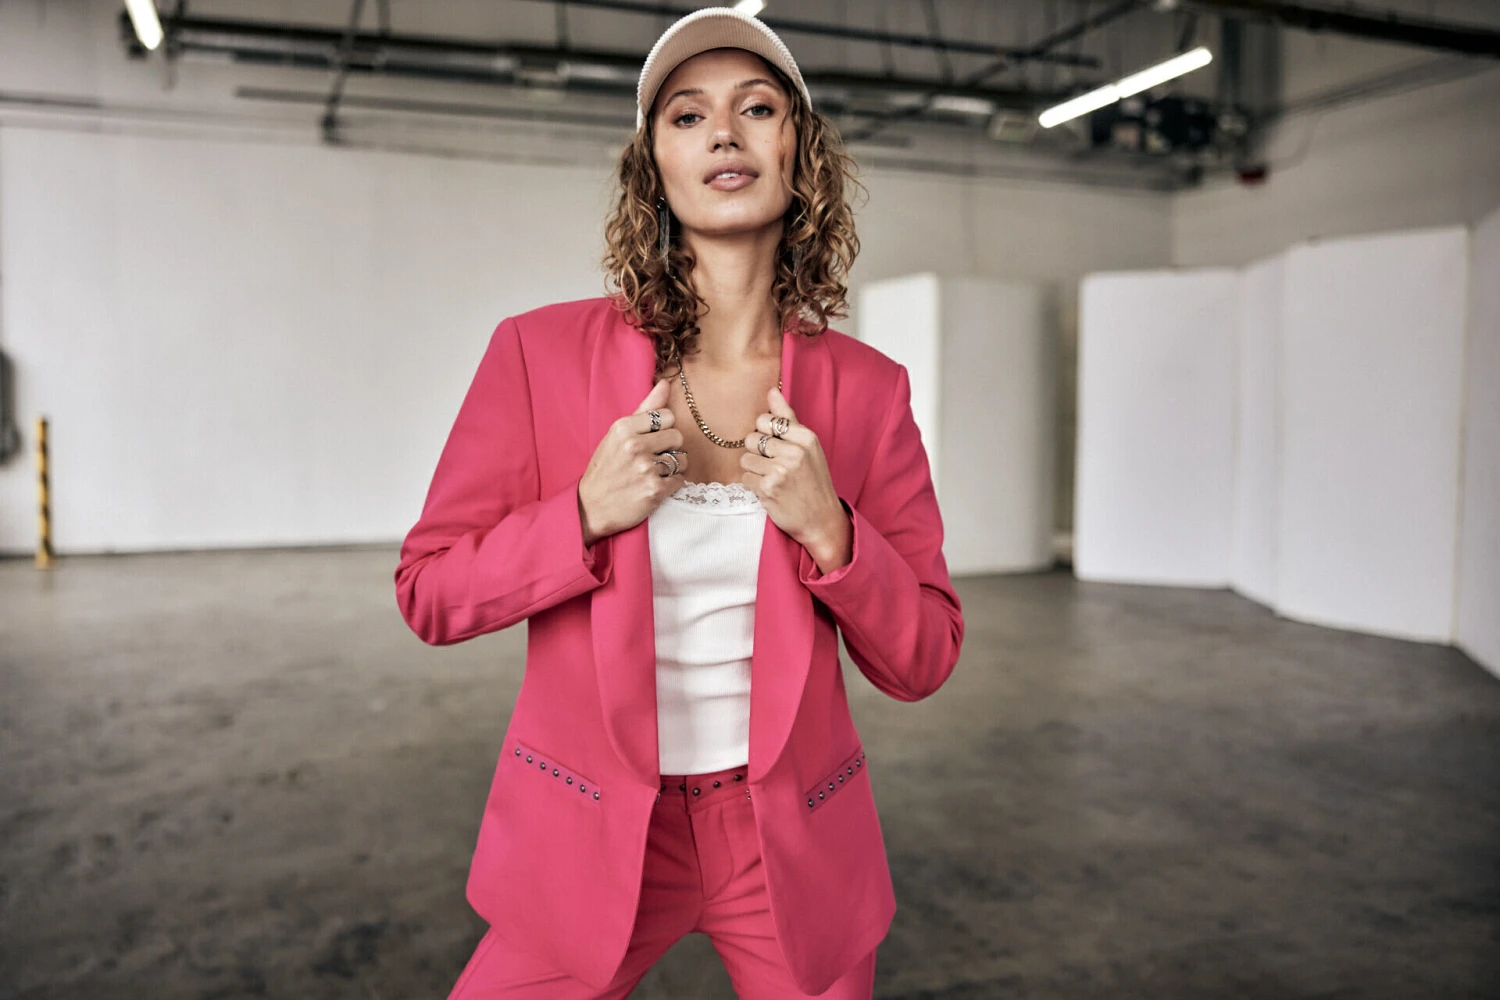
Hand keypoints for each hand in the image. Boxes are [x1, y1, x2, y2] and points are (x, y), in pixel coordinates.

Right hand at [577, 378, 689, 545]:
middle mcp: (635, 446)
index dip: (663, 429)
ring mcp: (646, 469)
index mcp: (623, 427)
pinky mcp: (655, 490)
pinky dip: (671, 484)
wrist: (591, 507)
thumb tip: (665, 383)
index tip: (651, 440)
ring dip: (673, 467)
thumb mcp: (617, 435)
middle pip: (678, 436)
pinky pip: (680, 480)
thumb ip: (644, 409)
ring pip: (682, 459)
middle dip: (670, 448)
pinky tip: (655, 486)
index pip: (667, 416)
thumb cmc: (606, 468)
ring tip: (654, 472)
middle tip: (653, 458)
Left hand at [741, 386, 851, 570]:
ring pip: (745, 459)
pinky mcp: (768, 489)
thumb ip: (788, 419)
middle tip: (772, 466)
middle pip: (751, 438)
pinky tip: (769, 491)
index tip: (775, 447)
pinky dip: (753, 486)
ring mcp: (780, 471)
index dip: (764, 433)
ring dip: (753, 471)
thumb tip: (772, 391)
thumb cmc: (813, 481)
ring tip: (771, 479)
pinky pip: (745, 478)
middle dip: (756, 452)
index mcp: (806, 437)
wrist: (821, 520)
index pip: (765, 420)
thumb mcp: (808, 447)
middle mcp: (794, 451)